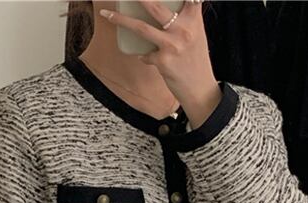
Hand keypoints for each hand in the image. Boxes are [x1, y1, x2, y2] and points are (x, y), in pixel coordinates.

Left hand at [102, 1, 221, 126]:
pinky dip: (144, 56)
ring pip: (141, 28)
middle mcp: (183, 29)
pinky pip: (146, 55)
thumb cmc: (196, 60)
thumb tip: (167, 9)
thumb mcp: (196, 34)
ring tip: (106, 14)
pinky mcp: (163, 61)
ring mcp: (172, 45)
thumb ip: (186, 18)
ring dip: (121, 20)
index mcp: (193, 19)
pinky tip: (146, 58)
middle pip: (154, 6)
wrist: (201, 89)